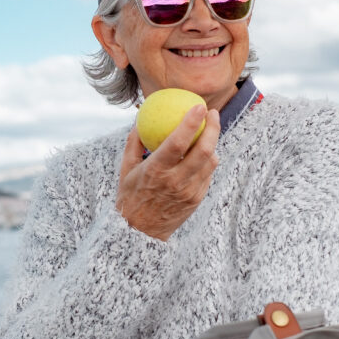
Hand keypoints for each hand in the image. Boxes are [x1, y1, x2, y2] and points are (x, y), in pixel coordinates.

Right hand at [115, 105, 220, 240]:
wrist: (141, 232)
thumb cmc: (130, 196)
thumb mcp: (126, 168)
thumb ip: (134, 142)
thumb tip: (140, 118)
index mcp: (156, 170)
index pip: (178, 142)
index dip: (191, 122)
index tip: (198, 106)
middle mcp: (175, 181)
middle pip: (203, 149)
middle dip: (213, 127)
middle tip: (212, 113)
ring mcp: (189, 191)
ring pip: (211, 161)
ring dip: (213, 142)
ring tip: (209, 130)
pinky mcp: (197, 198)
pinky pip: (208, 174)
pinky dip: (208, 160)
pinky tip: (204, 151)